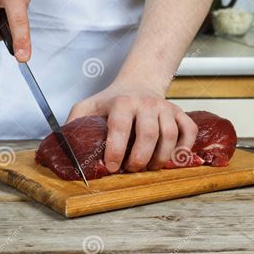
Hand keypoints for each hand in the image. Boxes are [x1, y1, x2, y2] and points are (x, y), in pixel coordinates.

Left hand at [67, 81, 197, 171]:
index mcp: (121, 102)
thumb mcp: (89, 106)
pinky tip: (172, 158)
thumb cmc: (112, 100)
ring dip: (160, 158)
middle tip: (131, 169)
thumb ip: (76, 121)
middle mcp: (145, 103)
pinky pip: (188, 131)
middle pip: (148, 135)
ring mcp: (165, 108)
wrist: (138, 83)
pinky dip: (184, 148)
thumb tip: (64, 144)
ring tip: (149, 167)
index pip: (120, 127)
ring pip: (169, 136)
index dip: (116, 150)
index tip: (112, 166)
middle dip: (139, 158)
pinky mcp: (179, 113)